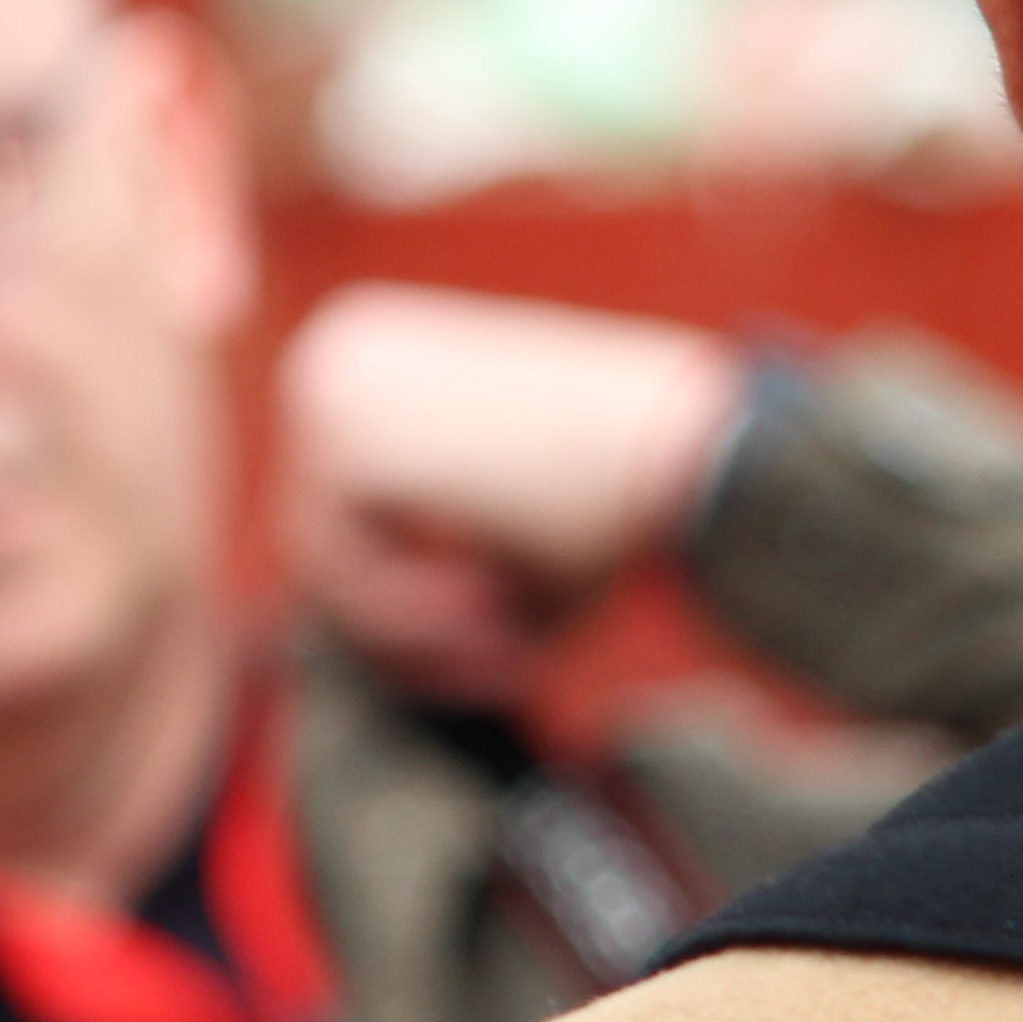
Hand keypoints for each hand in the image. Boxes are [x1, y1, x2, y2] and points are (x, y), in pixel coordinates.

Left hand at [276, 283, 747, 704]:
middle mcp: (333, 350)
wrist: (703, 449)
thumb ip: (406, 563)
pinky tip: (499, 612)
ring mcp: (329, 385)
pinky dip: (417, 619)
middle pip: (320, 538)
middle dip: (408, 626)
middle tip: (504, 671)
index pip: (335, 508)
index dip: (406, 600)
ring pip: (327, 567)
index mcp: (365, 354)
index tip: (491, 651)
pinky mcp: (343, 437)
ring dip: (420, 633)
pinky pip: (344, 576)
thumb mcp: (489, 528)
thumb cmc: (624, 494)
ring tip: (515, 649)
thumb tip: (334, 639)